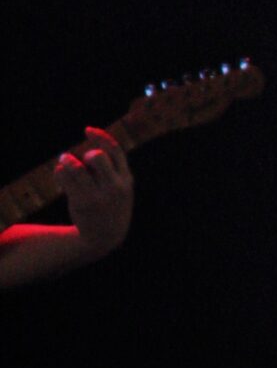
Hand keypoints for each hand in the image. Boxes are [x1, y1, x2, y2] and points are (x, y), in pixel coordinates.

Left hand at [54, 127, 134, 256]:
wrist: (105, 237)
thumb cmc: (111, 206)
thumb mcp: (121, 189)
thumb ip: (113, 170)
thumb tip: (93, 145)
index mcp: (126, 180)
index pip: (115, 151)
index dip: (100, 136)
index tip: (87, 130)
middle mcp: (114, 187)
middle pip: (97, 157)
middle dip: (86, 154)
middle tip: (82, 160)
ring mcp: (97, 196)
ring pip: (76, 167)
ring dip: (67, 159)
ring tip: (64, 160)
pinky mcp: (81, 203)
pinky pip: (65, 179)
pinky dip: (60, 172)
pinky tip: (60, 173)